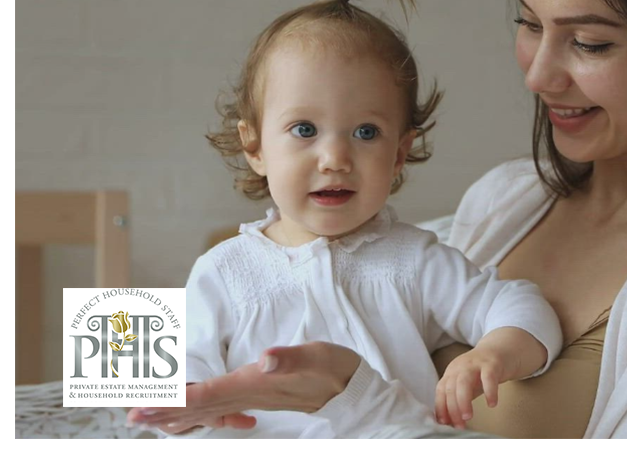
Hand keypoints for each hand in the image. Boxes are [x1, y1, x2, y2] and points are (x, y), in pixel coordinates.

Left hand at [127, 341, 360, 431]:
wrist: (350, 390)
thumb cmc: (333, 368)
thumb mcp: (315, 355)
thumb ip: (289, 357)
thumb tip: (265, 359)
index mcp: (253, 383)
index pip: (205, 395)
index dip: (172, 401)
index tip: (143, 406)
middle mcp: (248, 395)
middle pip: (197, 408)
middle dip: (163, 413)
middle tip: (130, 418)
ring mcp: (253, 399)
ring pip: (205, 412)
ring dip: (176, 415)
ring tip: (149, 418)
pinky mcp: (259, 397)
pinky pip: (220, 410)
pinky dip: (199, 413)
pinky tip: (192, 415)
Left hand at [434, 347, 507, 429]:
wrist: (499, 351)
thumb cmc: (480, 373)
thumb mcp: (466, 386)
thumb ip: (458, 401)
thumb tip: (450, 423)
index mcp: (451, 372)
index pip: (441, 391)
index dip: (441, 408)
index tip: (444, 424)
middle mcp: (460, 367)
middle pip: (451, 388)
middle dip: (453, 409)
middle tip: (459, 425)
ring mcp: (475, 364)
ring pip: (464, 382)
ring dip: (463, 401)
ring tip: (468, 417)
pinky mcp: (491, 364)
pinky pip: (488, 377)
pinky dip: (489, 392)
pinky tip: (491, 404)